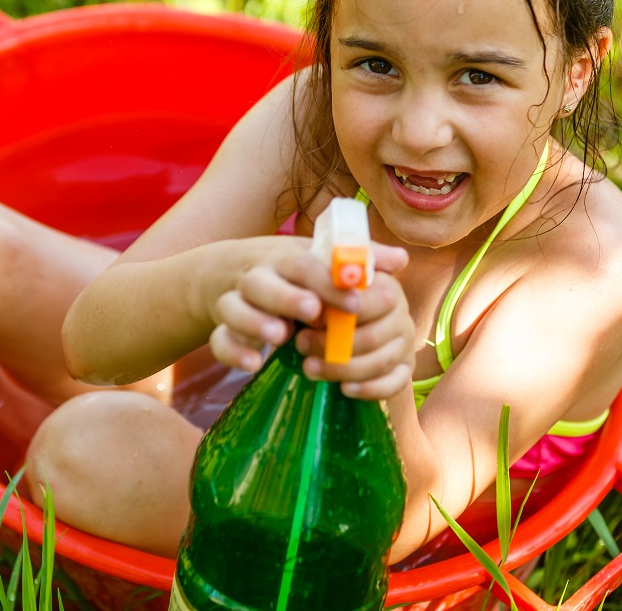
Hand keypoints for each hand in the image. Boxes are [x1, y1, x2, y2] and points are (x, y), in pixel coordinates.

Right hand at [210, 239, 412, 399]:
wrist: (231, 274)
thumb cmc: (291, 272)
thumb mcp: (321, 260)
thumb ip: (359, 261)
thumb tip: (402, 259)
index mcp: (284, 258)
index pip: (304, 264)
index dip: (327, 281)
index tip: (355, 302)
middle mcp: (256, 276)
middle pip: (261, 282)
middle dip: (287, 297)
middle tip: (314, 313)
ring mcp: (233, 301)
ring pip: (234, 308)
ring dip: (256, 321)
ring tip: (281, 337)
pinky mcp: (222, 327)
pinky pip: (220, 340)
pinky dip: (233, 351)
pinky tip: (254, 363)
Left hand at [297, 265, 416, 400]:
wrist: (331, 321)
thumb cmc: (325, 296)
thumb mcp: (326, 276)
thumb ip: (340, 268)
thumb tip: (379, 258)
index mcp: (388, 288)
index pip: (382, 298)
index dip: (351, 309)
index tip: (317, 315)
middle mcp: (402, 316)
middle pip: (377, 334)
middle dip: (336, 344)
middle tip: (301, 343)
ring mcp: (405, 345)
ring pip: (381, 362)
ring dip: (343, 368)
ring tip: (309, 367)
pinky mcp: (404, 370)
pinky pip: (395, 384)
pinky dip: (370, 389)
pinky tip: (344, 389)